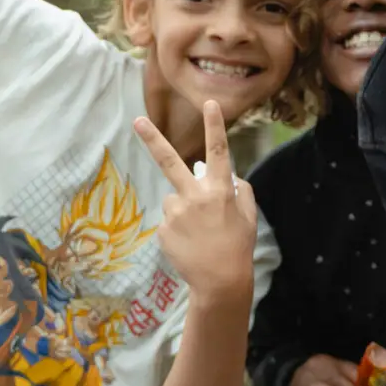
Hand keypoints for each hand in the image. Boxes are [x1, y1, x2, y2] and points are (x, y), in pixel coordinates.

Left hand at [133, 101, 257, 304]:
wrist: (220, 282)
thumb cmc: (238, 247)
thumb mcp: (248, 216)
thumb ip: (241, 191)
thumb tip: (229, 176)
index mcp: (220, 190)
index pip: (218, 151)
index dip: (214, 126)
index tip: (210, 103)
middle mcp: (195, 196)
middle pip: (170, 162)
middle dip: (152, 139)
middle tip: (137, 120)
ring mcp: (176, 213)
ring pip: (173, 199)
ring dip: (182, 209)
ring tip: (197, 233)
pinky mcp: (163, 229)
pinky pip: (168, 221)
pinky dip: (177, 229)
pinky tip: (189, 243)